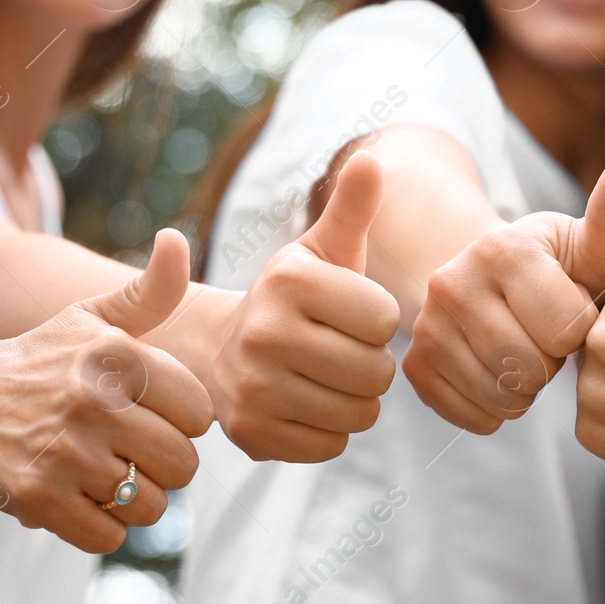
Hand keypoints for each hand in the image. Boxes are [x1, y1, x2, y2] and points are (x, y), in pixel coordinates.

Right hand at [0, 228, 213, 552]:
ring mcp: (65, 453)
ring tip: (104, 473)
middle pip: (182, 464)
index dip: (180, 420)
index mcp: (117, 355)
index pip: (200, 413)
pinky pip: (110, 536)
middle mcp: (94, 401)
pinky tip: (78, 497)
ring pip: (150, 505)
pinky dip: (100, 527)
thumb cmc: (40, 358)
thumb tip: (177, 239)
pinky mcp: (39, 499)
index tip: (151, 414)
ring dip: (133, 499)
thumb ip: (149, 291)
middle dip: (162, 464)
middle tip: (130, 451)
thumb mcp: (90, 317)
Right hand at [210, 150, 402, 462]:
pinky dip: (331, 430)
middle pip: (376, 372)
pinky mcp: (252, 434)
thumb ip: (351, 208)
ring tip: (324, 377)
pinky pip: (334, 444)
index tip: (347, 314)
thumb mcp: (320, 249)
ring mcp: (254, 387)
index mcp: (288, 280)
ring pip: (360, 413)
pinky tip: (306, 405)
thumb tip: (372, 159)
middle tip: (338, 351)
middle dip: (371, 365)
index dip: (376, 321)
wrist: (220, 350)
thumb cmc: (293, 297)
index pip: (384, 320)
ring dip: (355, 400)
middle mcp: (264, 332)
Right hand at [401, 149, 604, 434]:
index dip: (580, 330)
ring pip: (501, 397)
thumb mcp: (591, 245)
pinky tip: (500, 373)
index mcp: (499, 249)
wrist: (494, 284)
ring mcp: (425, 326)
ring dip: (527, 390)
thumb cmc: (561, 270)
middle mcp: (450, 283)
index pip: (567, 329)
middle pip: (529, 366)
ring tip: (525, 355)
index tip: (572, 310)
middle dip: (552, 362)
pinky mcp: (415, 366)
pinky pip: (476, 417)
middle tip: (546, 338)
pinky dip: (498, 409)